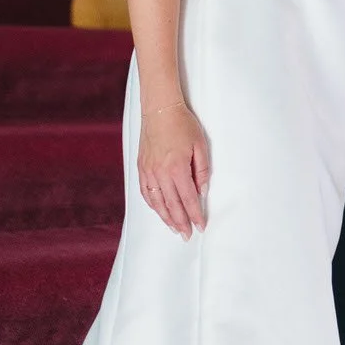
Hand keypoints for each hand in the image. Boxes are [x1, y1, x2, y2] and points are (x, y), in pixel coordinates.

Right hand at [136, 97, 211, 238]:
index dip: (195, 215)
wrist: (160, 109)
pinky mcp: (141, 167)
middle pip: (172, 205)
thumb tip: (202, 190)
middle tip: (187, 235)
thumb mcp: (200, 145)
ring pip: (157, 202)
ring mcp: (149, 171)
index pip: (189, 198)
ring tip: (174, 228)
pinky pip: (146, 192)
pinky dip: (153, 204)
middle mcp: (161, 173)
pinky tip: (159, 211)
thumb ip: (202, 170)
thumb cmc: (182, 124)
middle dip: (181, 222)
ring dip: (166, 218)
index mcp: (178, 167)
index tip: (200, 226)